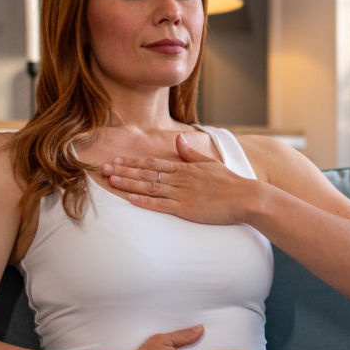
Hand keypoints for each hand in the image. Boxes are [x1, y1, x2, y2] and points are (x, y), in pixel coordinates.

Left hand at [102, 134, 260, 223]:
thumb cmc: (230, 182)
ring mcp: (182, 194)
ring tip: (111, 180)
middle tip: (104, 167)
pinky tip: (130, 198)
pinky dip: (145, 201)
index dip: (133, 162)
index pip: (153, 163)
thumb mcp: (209, 163)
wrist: (246, 198)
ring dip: (129, 183)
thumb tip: (177, 140)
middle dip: (124, 170)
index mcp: (184, 168)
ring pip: (149, 187)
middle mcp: (180, 179)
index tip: (117, 159)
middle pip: (146, 173)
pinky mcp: (186, 209)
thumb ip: (191, 153)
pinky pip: (161, 205)